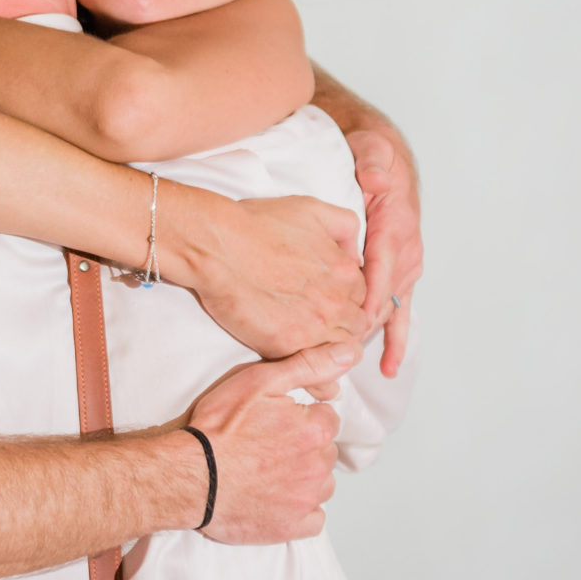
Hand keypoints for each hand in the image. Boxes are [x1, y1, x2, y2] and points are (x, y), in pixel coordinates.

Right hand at [162, 187, 372, 359]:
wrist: (217, 246)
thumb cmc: (257, 225)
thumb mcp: (312, 209)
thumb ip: (345, 227)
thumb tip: (356, 256)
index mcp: (345, 272)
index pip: (363, 296)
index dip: (346, 299)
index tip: (328, 301)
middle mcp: (336, 301)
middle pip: (355, 325)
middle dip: (341, 324)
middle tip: (317, 321)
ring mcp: (313, 326)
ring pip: (338, 350)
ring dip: (327, 347)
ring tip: (307, 341)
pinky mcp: (286, 345)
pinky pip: (313, 369)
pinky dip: (313, 370)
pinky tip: (302, 364)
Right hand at [179, 344, 347, 543]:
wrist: (188, 476)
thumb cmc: (218, 428)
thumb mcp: (259, 381)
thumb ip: (309, 365)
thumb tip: (350, 353)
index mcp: (315, 429)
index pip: (327, 419)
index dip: (301, 418)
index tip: (275, 422)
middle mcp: (318, 466)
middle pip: (325, 452)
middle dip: (304, 447)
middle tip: (267, 446)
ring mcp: (305, 499)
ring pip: (321, 484)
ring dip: (305, 477)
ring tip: (269, 472)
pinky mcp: (291, 527)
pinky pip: (314, 519)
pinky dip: (300, 510)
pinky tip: (277, 499)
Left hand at [344, 127, 422, 375]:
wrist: (387, 163)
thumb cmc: (373, 159)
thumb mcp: (370, 150)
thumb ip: (371, 162)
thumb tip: (374, 179)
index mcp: (395, 226)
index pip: (379, 266)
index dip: (366, 295)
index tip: (351, 321)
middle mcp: (406, 251)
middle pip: (384, 295)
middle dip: (362, 323)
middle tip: (337, 349)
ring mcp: (406, 267)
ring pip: (389, 307)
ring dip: (372, 334)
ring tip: (350, 361)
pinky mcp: (402, 276)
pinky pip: (400, 311)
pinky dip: (396, 340)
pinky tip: (388, 367)